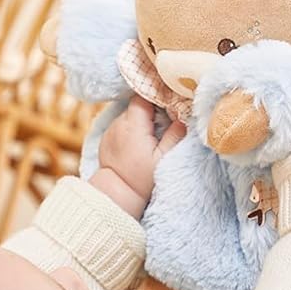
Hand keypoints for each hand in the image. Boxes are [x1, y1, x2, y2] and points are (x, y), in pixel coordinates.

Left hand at [91, 96, 185, 217]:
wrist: (116, 194)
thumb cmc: (142, 178)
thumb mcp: (163, 158)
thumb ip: (175, 134)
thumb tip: (183, 116)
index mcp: (133, 124)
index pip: (144, 96)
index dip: (157, 95)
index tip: (171, 99)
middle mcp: (119, 123)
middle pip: (137, 104)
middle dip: (151, 108)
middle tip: (166, 118)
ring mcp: (111, 130)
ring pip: (130, 115)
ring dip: (141, 120)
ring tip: (152, 133)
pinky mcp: (107, 138)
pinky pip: (122, 126)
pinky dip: (131, 129)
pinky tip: (139, 142)